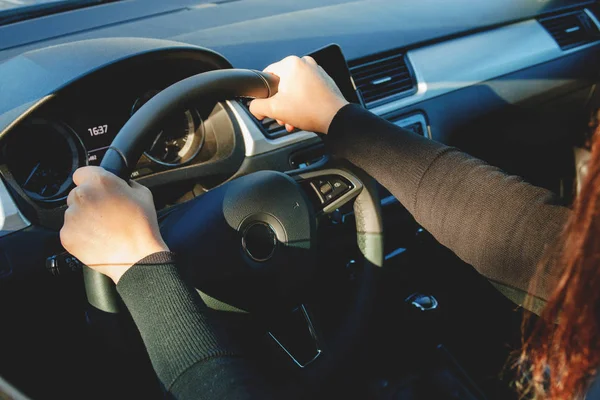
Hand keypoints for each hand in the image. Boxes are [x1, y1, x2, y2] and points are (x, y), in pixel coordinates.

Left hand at [60, 166, 168, 283]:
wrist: (137, 256)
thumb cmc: (142, 226)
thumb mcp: (143, 193)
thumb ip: (126, 183)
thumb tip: (120, 184)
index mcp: (99, 181)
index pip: (82, 172)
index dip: (91, 181)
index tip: (97, 189)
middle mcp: (82, 195)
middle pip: (77, 193)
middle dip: (89, 201)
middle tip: (106, 213)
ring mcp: (72, 216)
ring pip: (74, 212)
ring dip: (85, 218)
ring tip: (104, 229)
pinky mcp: (67, 235)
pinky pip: (71, 230)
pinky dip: (81, 234)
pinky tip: (98, 238)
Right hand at [249, 56, 348, 133]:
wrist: (336, 118)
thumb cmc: (310, 110)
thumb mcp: (274, 109)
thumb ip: (257, 106)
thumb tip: (253, 107)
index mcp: (291, 63)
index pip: (267, 75)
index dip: (264, 94)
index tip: (267, 106)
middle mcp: (305, 63)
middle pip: (282, 84)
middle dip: (280, 103)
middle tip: (282, 116)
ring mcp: (317, 71)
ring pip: (295, 89)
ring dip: (290, 105)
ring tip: (293, 119)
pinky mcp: (325, 81)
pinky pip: (307, 90)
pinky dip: (303, 102)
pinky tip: (303, 115)